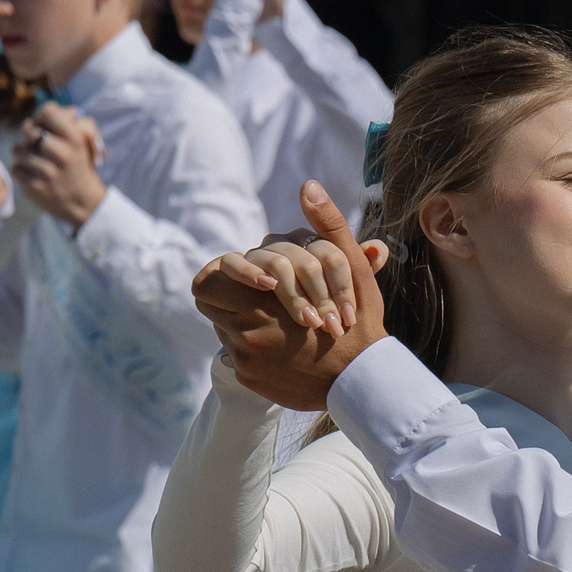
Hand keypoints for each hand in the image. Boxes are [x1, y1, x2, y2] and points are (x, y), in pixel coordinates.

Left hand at [12, 104, 107, 228]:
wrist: (84, 203)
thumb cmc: (81, 166)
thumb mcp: (86, 142)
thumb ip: (75, 121)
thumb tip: (64, 109)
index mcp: (75, 139)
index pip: (48, 112)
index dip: (41, 115)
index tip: (43, 123)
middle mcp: (62, 155)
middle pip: (29, 131)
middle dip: (30, 136)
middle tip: (36, 143)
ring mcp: (47, 173)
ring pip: (18, 150)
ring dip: (23, 153)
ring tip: (33, 158)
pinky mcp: (35, 188)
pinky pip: (16, 169)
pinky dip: (21, 169)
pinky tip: (32, 173)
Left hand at [197, 180, 389, 409]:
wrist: (365, 385)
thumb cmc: (359, 322)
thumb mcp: (349, 267)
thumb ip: (327, 225)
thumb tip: (308, 186)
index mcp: (262, 300)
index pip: (206, 282)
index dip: (222, 276)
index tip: (248, 278)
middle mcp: (246, 333)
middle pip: (210, 304)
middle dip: (230, 296)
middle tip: (259, 295)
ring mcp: (245, 361)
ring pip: (224, 329)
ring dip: (243, 320)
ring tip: (276, 319)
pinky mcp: (250, 380)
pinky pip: (239, 357)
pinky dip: (256, 349)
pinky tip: (284, 347)